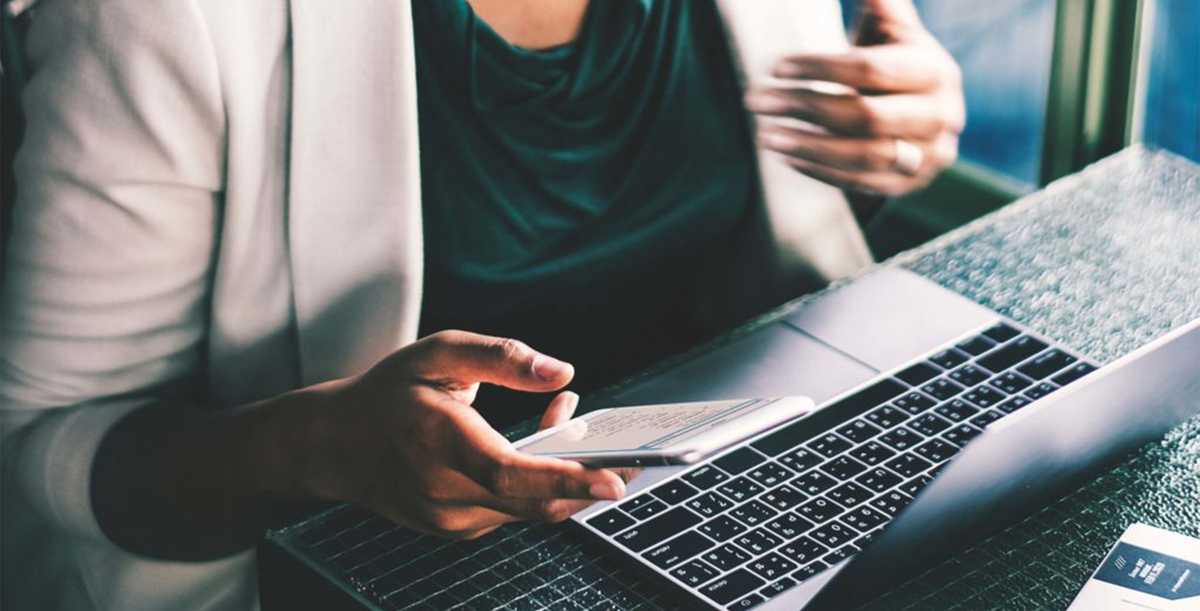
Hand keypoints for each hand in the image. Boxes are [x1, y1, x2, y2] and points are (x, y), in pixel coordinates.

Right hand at [302, 330, 631, 539]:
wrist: (335, 446)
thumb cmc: (388, 394)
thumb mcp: (438, 353)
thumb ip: (501, 358)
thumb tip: (561, 372)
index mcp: (437, 442)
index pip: (509, 473)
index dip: (565, 480)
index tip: (613, 481)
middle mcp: (444, 491)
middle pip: (533, 502)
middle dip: (591, 484)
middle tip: (637, 459)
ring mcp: (450, 519)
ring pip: (530, 509)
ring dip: (566, 477)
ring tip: (585, 429)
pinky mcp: (459, 529)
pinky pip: (515, 510)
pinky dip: (540, 484)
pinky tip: (548, 446)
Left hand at [744, 0, 963, 196]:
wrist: (924, 114)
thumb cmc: (895, 62)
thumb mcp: (892, 31)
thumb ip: (882, 6)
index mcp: (935, 71)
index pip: (870, 69)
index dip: (820, 67)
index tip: (775, 66)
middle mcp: (940, 116)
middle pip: (865, 115)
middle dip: (805, 107)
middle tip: (756, 101)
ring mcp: (927, 155)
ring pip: (863, 156)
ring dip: (808, 145)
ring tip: (765, 135)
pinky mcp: (910, 185)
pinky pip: (860, 183)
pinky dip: (820, 171)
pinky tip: (786, 157)